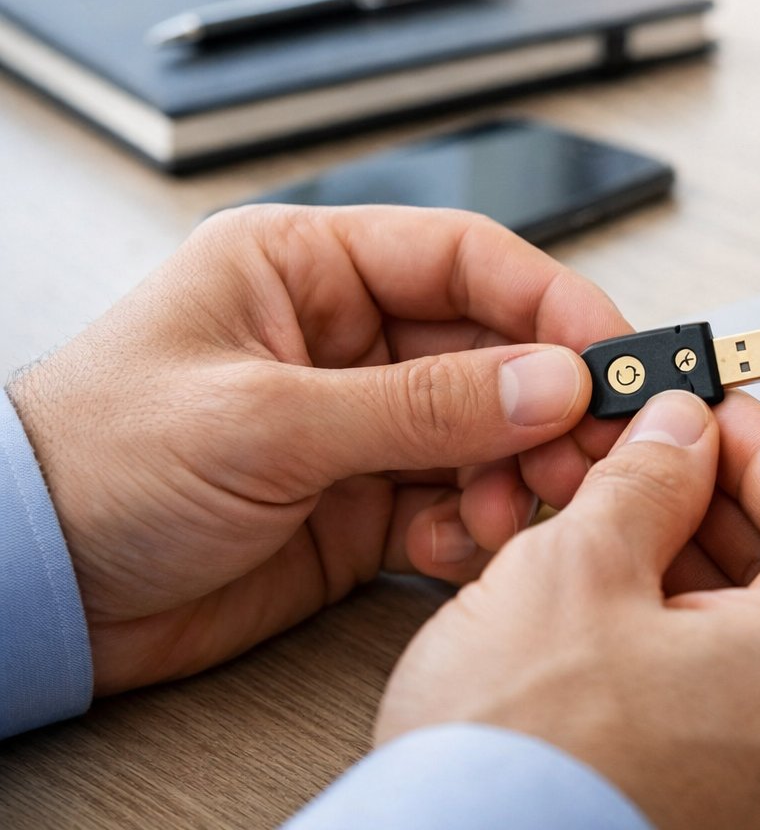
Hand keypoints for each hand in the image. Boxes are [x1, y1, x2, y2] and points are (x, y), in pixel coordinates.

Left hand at [6, 205, 629, 693]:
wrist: (32, 593)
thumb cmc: (94, 467)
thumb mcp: (266, 420)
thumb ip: (421, 404)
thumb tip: (551, 382)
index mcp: (306, 270)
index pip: (463, 256)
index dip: (548, 300)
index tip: (610, 352)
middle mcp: (344, 338)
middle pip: (492, 346)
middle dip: (546, 400)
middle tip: (588, 449)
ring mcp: (359, 422)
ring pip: (488, 428)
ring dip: (518, 469)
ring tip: (514, 508)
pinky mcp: (363, 500)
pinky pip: (459, 498)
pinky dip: (477, 523)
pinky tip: (453, 544)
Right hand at [376, 390, 759, 829]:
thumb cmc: (525, 770)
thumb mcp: (579, 568)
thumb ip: (650, 478)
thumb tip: (678, 436)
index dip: (755, 438)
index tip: (705, 409)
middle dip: (710, 497)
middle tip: (642, 455)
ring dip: (690, 561)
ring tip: (609, 519)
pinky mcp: (755, 812)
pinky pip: (742, 691)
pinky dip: (687, 633)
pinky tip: (618, 597)